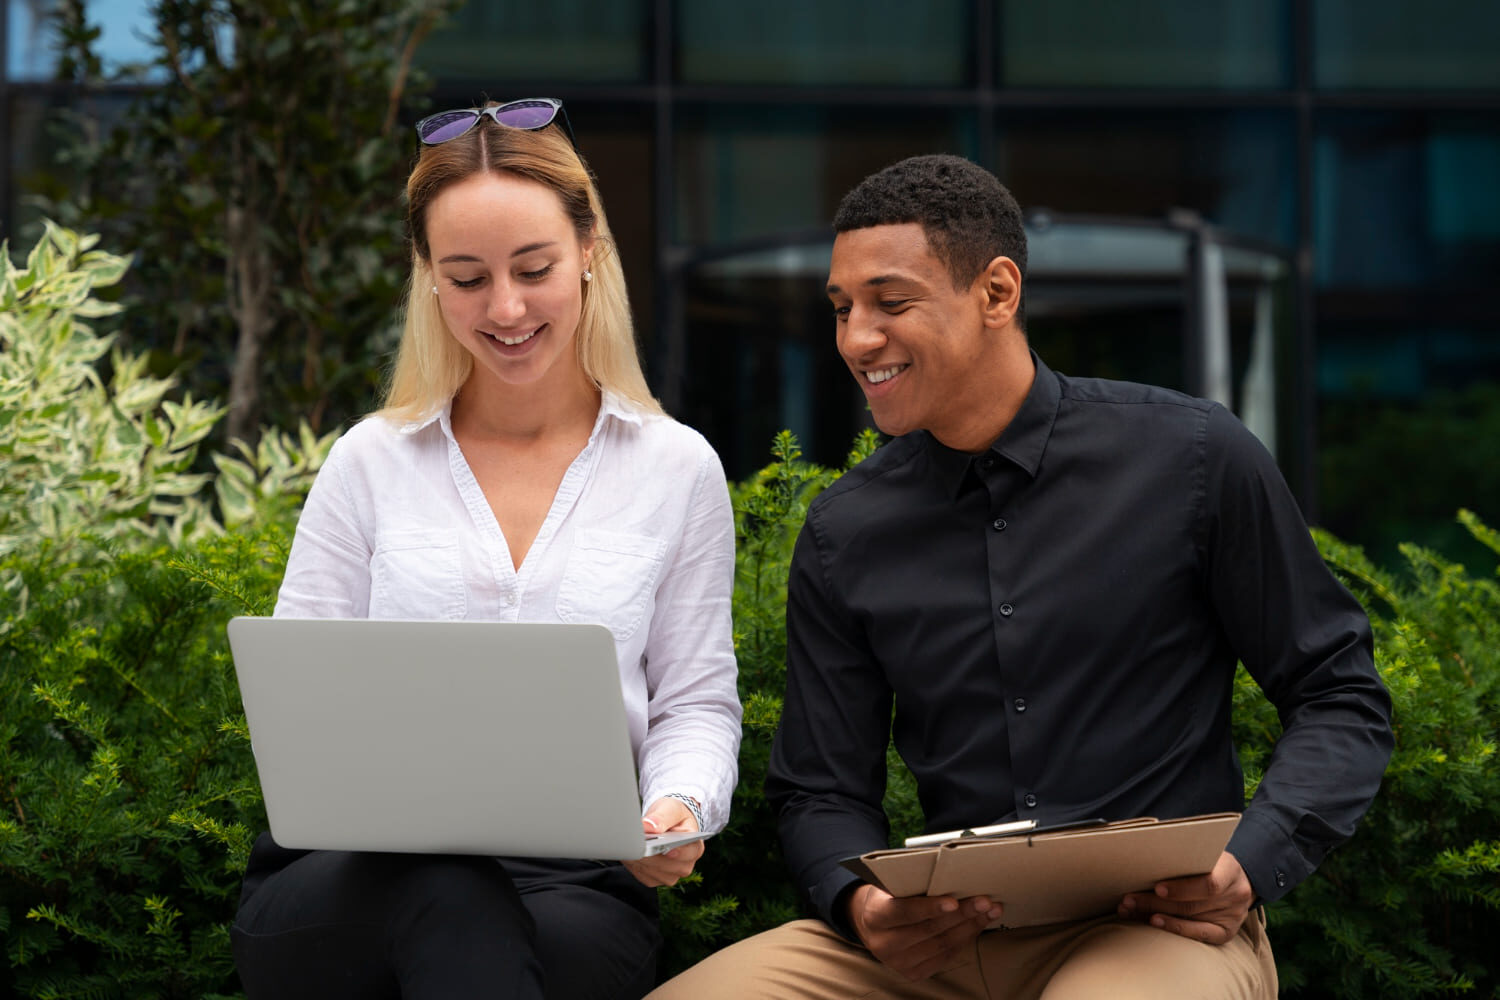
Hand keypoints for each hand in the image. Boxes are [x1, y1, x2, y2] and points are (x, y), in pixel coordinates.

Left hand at [620, 796, 704, 887]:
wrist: (666, 823)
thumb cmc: (674, 816)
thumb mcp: (672, 809)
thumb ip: (662, 817)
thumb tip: (650, 826)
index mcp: (694, 848)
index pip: (688, 853)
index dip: (676, 852)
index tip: (663, 848)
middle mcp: (684, 865)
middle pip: (666, 865)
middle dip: (650, 853)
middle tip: (638, 841)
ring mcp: (669, 875)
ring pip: (651, 871)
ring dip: (639, 858)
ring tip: (632, 844)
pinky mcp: (653, 878)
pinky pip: (640, 874)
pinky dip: (633, 863)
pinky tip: (631, 851)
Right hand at [846, 883, 997, 980]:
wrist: (872, 925)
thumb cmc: (888, 896)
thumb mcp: (891, 884)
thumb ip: (912, 881)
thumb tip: (951, 872)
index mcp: (875, 916)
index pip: (904, 912)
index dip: (930, 907)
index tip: (953, 901)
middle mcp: (884, 944)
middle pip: (929, 930)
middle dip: (961, 915)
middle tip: (984, 901)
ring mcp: (899, 962)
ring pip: (942, 945)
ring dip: (970, 927)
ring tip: (989, 912)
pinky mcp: (913, 973)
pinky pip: (945, 957)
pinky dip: (964, 940)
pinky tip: (976, 925)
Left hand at [1117, 850, 1254, 944]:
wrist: (1235, 880)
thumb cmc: (1209, 861)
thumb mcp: (1203, 851)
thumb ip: (1182, 852)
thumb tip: (1143, 849)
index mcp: (1231, 870)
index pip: (1209, 884)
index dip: (1182, 888)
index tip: (1157, 888)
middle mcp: (1235, 895)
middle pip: (1192, 904)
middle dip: (1155, 902)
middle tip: (1128, 899)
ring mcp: (1232, 916)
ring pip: (1189, 918)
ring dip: (1154, 914)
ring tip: (1129, 909)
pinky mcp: (1225, 932)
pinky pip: (1198, 935)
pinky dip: (1174, 928)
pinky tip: (1153, 922)